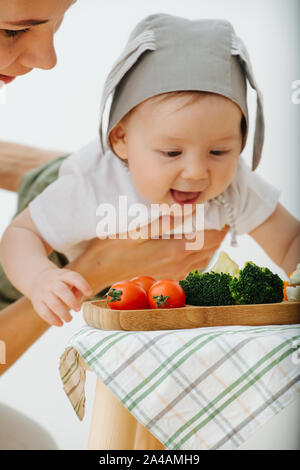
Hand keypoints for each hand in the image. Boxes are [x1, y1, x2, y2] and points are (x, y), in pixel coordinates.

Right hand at [30, 267, 92, 325]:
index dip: (83, 285)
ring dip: (63, 313)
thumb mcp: (70, 280)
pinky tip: (60, 323)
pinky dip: (52, 320)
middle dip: (71, 301)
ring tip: (70, 319)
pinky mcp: (37, 302)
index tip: (89, 293)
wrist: (38, 279)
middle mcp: (52, 282)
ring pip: (53, 303)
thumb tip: (78, 301)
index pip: (74, 277)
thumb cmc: (61, 283)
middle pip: (61, 290)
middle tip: (78, 309)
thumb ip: (78, 289)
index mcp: (63, 275)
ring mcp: (43, 292)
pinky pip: (44, 312)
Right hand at [76, 217, 229, 290]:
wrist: (98, 270)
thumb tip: (190, 209)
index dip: (221, 223)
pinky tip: (197, 245)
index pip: (209, 237)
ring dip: (211, 243)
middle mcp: (178, 265)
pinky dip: (201, 254)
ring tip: (214, 226)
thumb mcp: (137, 229)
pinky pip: (193, 267)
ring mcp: (173, 273)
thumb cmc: (113, 247)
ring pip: (204, 258)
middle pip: (211, 248)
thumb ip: (165, 220)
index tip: (225, 208)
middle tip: (222, 214)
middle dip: (219, 231)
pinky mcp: (167, 276)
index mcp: (174, 251)